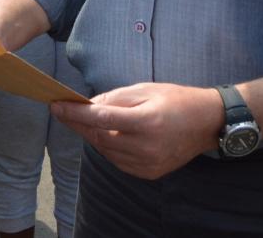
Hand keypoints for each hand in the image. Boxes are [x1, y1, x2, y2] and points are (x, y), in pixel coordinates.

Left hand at [51, 82, 222, 179]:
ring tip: (85, 120)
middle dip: (78, 124)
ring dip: (92, 135)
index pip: (100, 118)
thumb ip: (114, 98)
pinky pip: (118, 161)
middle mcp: (146, 147)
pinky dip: (107, 148)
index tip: (56, 105)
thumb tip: (88, 105)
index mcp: (146, 122)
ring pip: (105, 151)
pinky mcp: (149, 173)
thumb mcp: (145, 89)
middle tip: (63, 111)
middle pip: (99, 137)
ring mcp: (148, 164)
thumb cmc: (176, 100)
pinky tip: (107, 134)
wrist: (206, 124)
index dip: (74, 113)